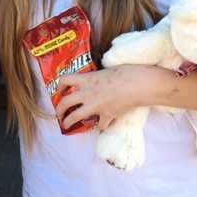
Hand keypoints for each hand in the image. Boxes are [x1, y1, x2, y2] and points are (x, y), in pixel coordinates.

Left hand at [54, 66, 175, 130]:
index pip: (65, 80)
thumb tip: (93, 81)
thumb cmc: (125, 72)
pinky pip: (100, 125)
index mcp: (87, 79)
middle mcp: (87, 93)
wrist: (138, 84)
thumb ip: (96, 78)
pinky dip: (101, 126)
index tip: (58, 90)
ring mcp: (95, 106)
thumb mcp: (106, 70)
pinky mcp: (106, 116)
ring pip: (75, 117)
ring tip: (67, 125)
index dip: (59, 85)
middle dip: (59, 110)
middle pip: (65, 103)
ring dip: (68, 122)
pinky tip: (102, 125)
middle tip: (58, 114)